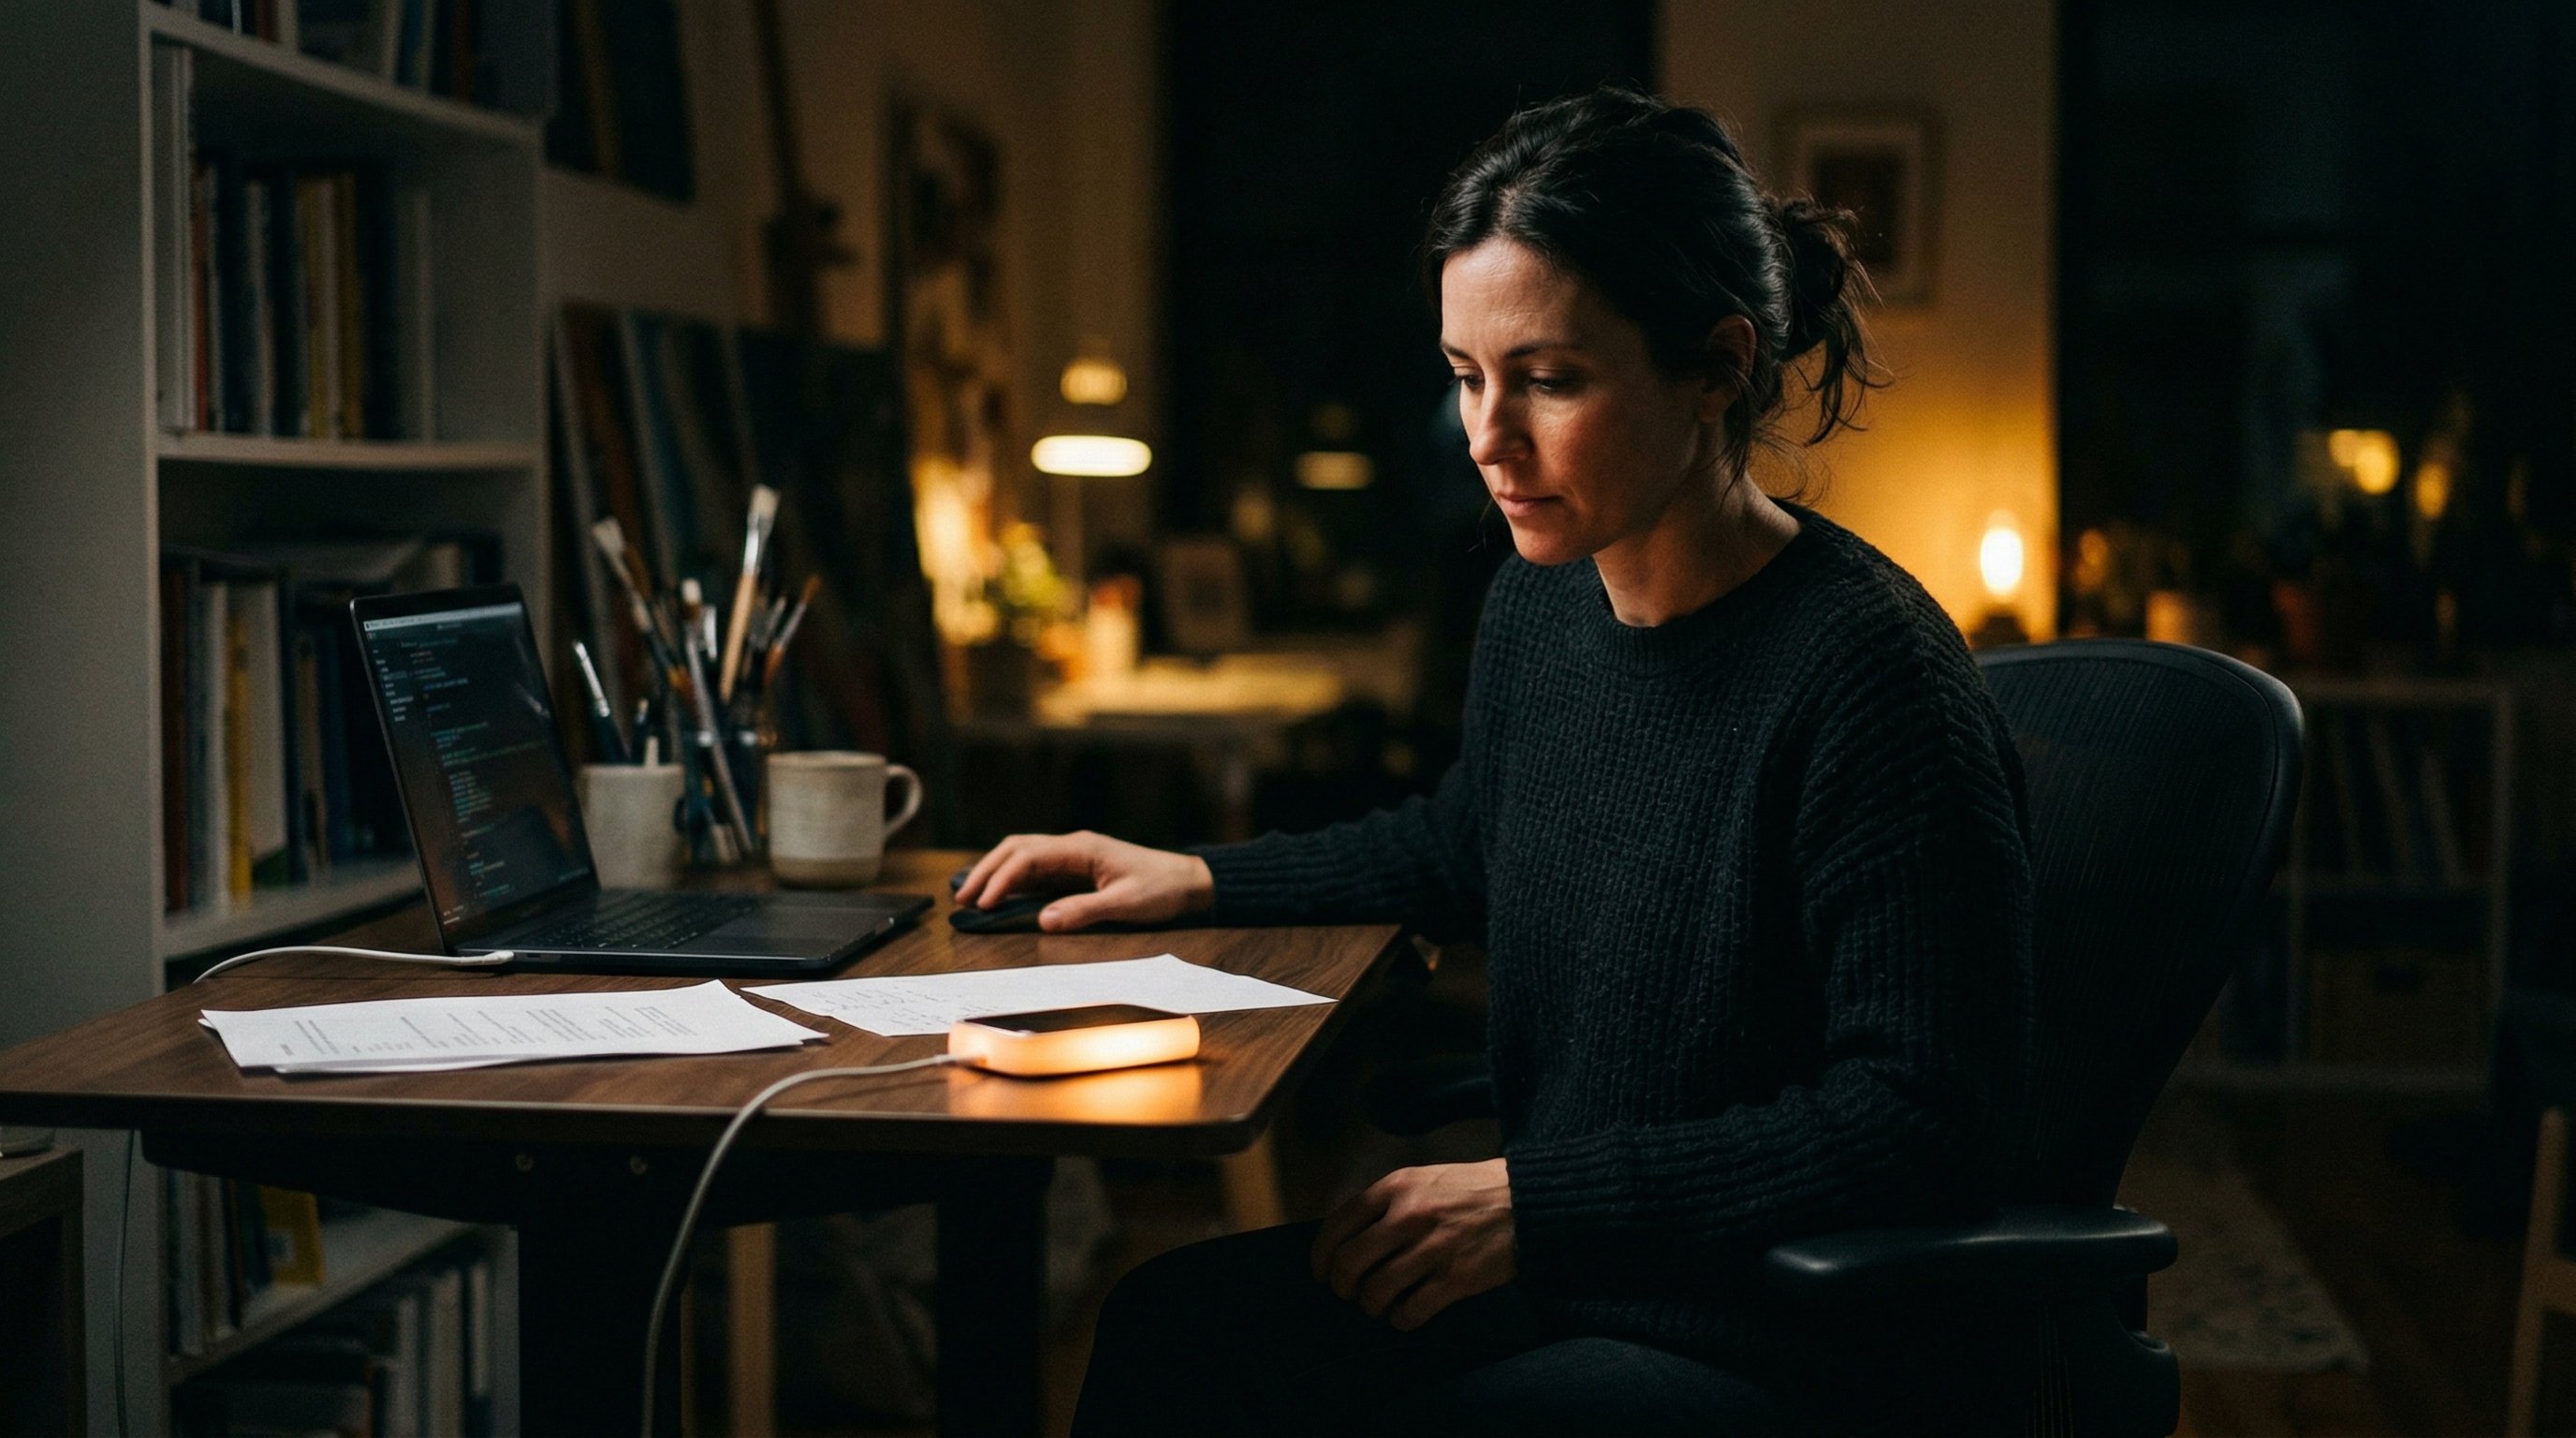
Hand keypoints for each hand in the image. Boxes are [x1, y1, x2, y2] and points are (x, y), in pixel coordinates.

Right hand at [954, 831, 1215, 932]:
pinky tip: (999, 895)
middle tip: (962, 897)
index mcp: (1081, 848)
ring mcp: (1073, 855)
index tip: (982, 902)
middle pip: (1016, 849)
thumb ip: (1084, 911)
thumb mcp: (1126, 903)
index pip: (1028, 857)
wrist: (1188, 881)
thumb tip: (1043, 920)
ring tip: (972, 896)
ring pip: (1022, 855)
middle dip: (986, 871)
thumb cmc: (1162, 889)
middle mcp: (1072, 846)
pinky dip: (1012, 878)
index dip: (1000, 879)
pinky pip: (1036, 868)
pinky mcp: (1076, 868)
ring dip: (996, 872)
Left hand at [1311, 1159, 1515, 1329]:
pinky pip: (1410, 1311)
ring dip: (1371, 1305)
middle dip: (1342, 1286)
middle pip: (1349, 1263)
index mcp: (1396, 1187)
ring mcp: (1432, 1249)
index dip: (1321, 1256)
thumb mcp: (1424, 1179)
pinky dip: (1400, 1319)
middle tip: (1348, 1294)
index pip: (1337, 1226)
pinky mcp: (1455, 1279)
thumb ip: (1387, 1202)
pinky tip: (1405, 1314)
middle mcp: (1408, 1216)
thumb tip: (1348, 1238)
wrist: (1528, 1201)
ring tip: (1379, 1305)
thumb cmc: (1472, 1191)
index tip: (1321, 1273)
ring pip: (1376, 1292)